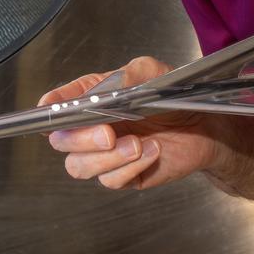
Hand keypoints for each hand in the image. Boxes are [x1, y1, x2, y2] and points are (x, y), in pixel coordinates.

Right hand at [37, 56, 223, 190]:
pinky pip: (111, 180)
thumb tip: (104, 89)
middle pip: (62, 141)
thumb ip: (127, 76)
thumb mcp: (151, 72)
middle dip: (79, 139)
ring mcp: (105, 155)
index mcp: (91, 99)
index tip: (50, 108)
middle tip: (107, 134)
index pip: (57, 106)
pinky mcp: (124, 176)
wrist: (204, 125)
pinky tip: (151, 152)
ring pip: (80, 167)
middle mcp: (92, 128)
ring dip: (106, 158)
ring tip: (137, 144)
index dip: (48, 109)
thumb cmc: (172, 96)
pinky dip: (130, 167)